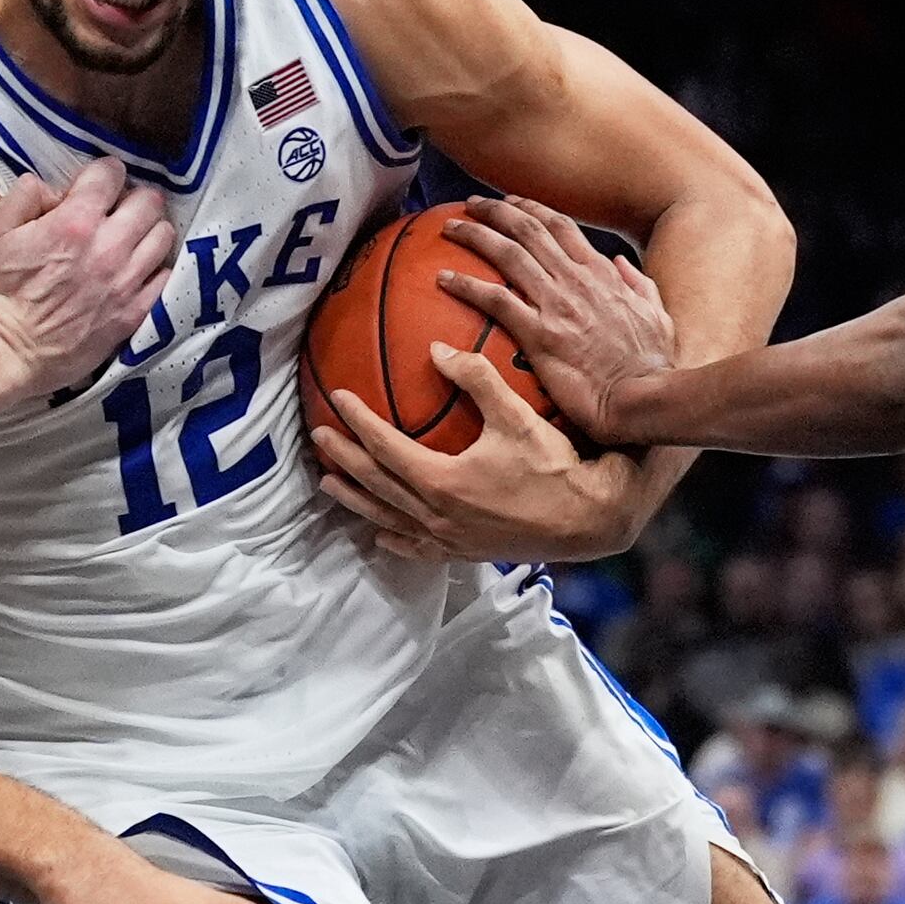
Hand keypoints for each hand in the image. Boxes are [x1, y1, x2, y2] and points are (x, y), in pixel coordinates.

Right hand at [0, 157, 174, 399]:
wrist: (4, 353)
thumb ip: (22, 198)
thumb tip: (48, 187)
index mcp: (74, 222)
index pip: (111, 173)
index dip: (103, 173)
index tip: (94, 184)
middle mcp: (108, 248)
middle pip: (149, 201)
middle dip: (133, 198)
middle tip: (117, 210)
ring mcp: (125, 282)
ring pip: (163, 236)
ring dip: (149, 231)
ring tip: (131, 239)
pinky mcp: (133, 313)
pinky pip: (165, 278)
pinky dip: (155, 269)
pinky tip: (137, 271)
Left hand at [311, 344, 644, 561]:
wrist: (586, 519)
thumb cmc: (553, 465)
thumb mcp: (515, 415)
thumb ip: (475, 378)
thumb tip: (436, 350)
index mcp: (441, 480)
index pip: (384, 447)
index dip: (357, 422)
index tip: (337, 401)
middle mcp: (436, 514)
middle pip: (376, 483)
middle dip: (343, 459)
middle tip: (318, 439)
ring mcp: (447, 538)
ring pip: (388, 517)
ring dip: (355, 499)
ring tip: (329, 485)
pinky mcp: (463, 553)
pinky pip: (416, 548)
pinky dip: (392, 538)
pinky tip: (379, 534)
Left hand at [436, 199, 676, 444]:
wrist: (644, 396)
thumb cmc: (653, 366)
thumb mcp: (657, 315)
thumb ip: (639, 285)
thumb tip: (621, 263)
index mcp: (602, 273)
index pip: (561, 226)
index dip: (530, 209)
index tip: (509, 204)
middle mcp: (577, 279)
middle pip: (528, 229)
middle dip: (494, 211)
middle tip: (468, 206)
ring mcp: (557, 304)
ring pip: (508, 253)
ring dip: (474, 235)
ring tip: (448, 228)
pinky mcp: (540, 334)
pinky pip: (495, 300)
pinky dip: (466, 285)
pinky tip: (443, 280)